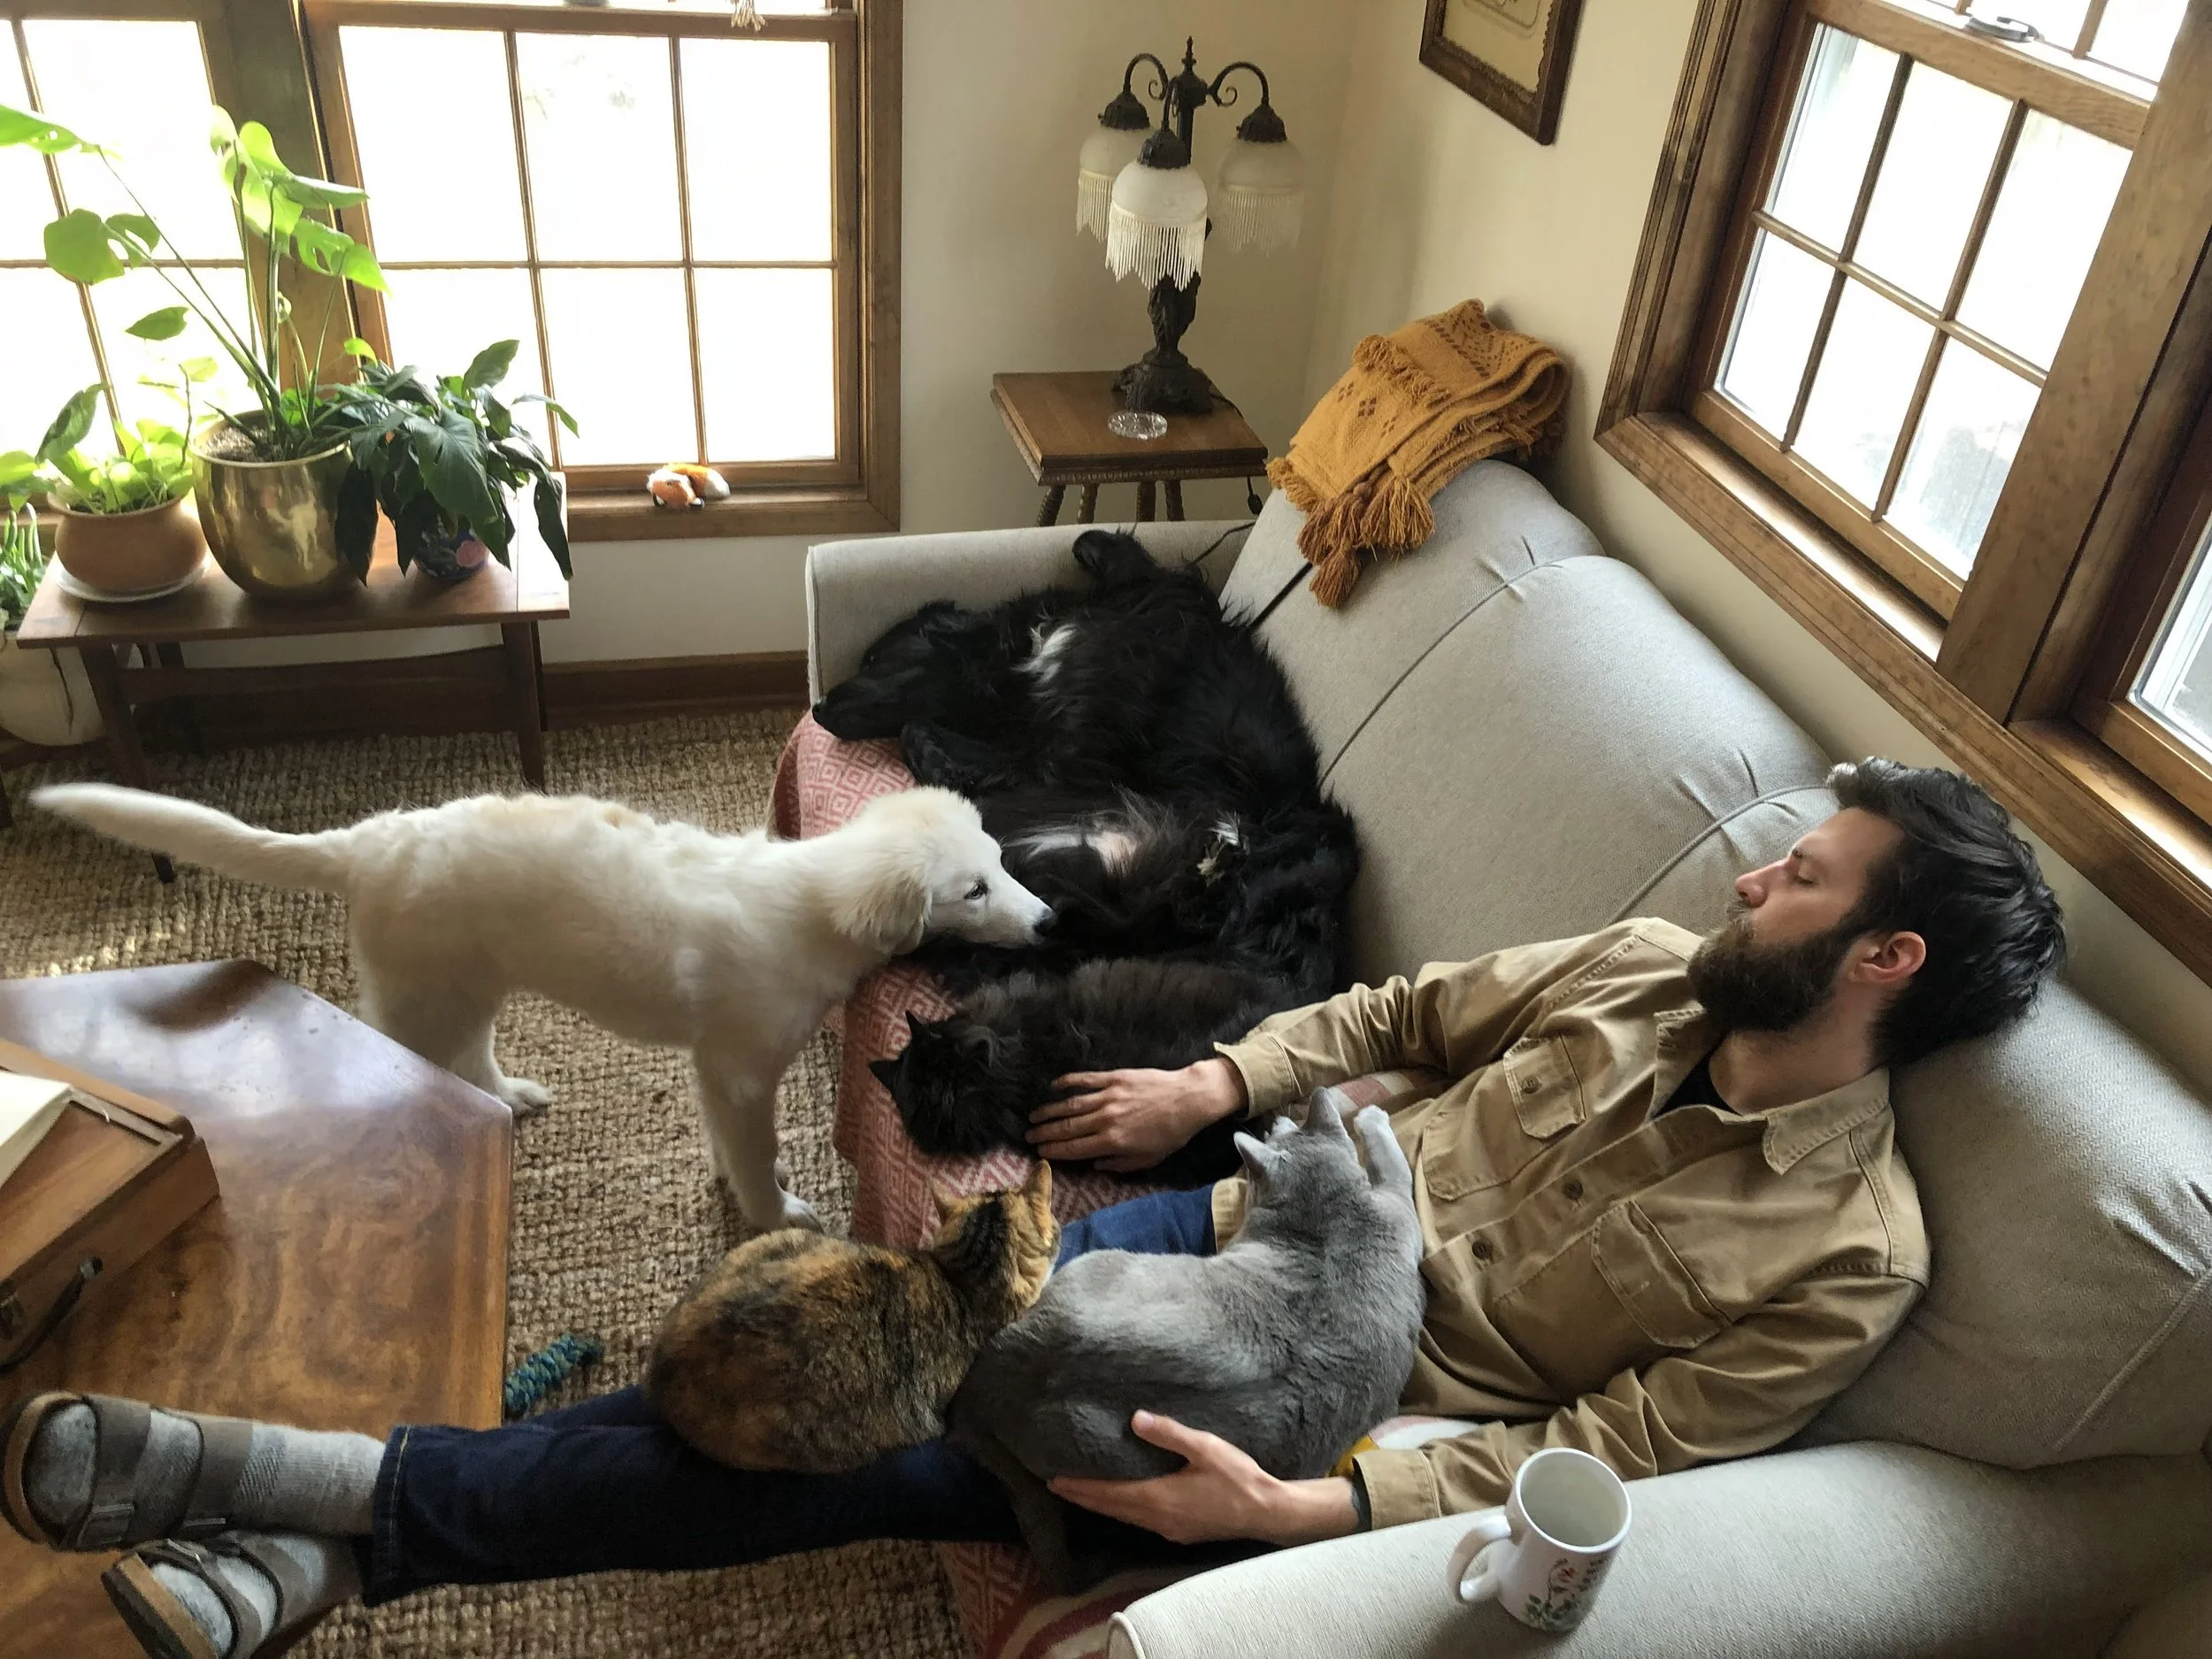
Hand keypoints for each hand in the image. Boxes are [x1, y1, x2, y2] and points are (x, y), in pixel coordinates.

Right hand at [1027, 1058, 1246, 1171]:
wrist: (1189, 1099)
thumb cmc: (1172, 1133)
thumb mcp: (1149, 1159)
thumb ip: (1120, 1164)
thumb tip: (1096, 1165)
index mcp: (1113, 1142)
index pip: (1075, 1148)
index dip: (1054, 1150)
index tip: (1039, 1151)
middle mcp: (1105, 1119)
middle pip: (1067, 1127)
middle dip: (1045, 1133)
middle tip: (1028, 1135)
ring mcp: (1108, 1096)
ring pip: (1071, 1104)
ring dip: (1050, 1111)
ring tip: (1034, 1115)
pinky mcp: (1114, 1078)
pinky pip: (1086, 1080)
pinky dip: (1068, 1082)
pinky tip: (1055, 1085)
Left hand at [1050, 1411, 1360, 1545]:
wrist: (1267, 1512)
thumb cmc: (1238, 1478)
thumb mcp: (1205, 1448)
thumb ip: (1169, 1434)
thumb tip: (1134, 1419)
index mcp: (1158, 1498)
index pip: (1109, 1494)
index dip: (1081, 1488)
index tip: (1055, 1481)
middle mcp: (1158, 1519)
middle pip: (1112, 1509)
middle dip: (1084, 1497)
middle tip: (1057, 1487)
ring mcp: (1170, 1529)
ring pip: (1126, 1518)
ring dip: (1103, 1505)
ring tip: (1083, 1493)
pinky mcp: (1181, 1532)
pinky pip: (1142, 1521)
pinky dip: (1124, 1510)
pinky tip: (1124, 1502)